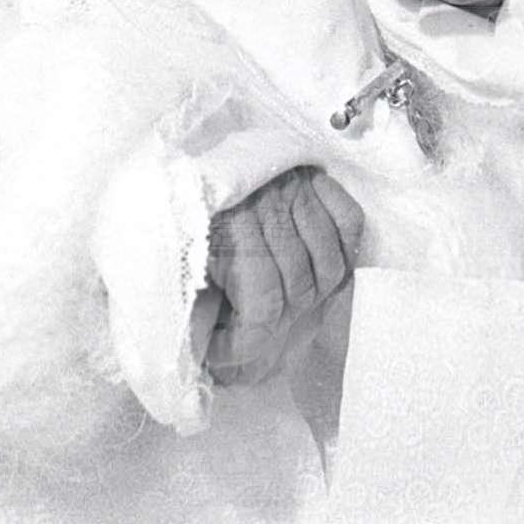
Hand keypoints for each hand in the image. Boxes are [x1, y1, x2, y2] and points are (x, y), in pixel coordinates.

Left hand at [197, 166, 364, 386]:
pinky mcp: (312, 178)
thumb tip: (206, 357)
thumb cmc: (180, 223)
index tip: (220, 354)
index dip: (247, 343)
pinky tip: (318, 263)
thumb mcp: (175, 266)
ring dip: (311, 294)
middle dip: (278, 325)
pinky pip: (349, 221)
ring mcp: (294, 190)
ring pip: (329, 264)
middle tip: (253, 330)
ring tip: (283, 302)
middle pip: (299, 290)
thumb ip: (191, 309)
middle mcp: (267, 208)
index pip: (264, 305)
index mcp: (228, 230)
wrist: (184, 165)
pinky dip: (344, 247)